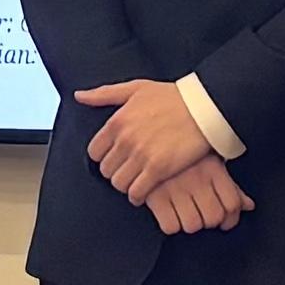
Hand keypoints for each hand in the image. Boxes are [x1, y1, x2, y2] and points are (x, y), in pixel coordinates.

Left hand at [77, 80, 219, 197]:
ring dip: (126, 185)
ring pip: (118, 183)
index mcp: (117, 121)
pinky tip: (144, 192)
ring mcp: (141, 156)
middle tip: (127, 171)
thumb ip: (105, 94)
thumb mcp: (136, 88)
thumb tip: (80, 96)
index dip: (104, 157)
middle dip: (115, 172)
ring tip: (136, 181)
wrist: (204, 108)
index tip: (115, 159)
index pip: (94, 151)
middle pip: (106, 170)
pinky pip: (136, 192)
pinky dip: (137, 196)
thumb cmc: (173, 97)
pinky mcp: (158, 170)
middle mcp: (125, 140)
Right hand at [139, 153, 248, 234]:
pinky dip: (170, 225)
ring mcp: (175, 188)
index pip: (231, 204)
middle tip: (201, 216)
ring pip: (192, 225)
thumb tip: (248, 206)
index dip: (230, 218)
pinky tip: (169, 214)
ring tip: (184, 214)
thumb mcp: (210, 162)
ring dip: (189, 224)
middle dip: (209, 222)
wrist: (149, 136)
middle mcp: (196, 178)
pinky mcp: (155, 196)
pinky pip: (169, 226)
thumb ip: (231, 187)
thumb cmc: (184, 152)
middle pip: (213, 218)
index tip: (223, 221)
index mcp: (212, 168)